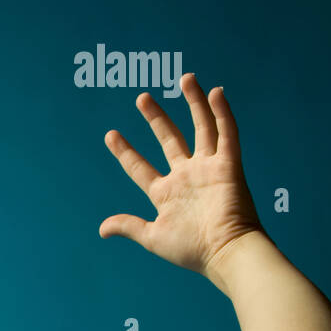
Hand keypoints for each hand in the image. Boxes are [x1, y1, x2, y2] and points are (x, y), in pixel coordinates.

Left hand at [99, 73, 263, 278]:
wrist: (225, 253)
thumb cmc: (190, 250)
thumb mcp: (153, 237)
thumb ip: (129, 226)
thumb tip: (102, 229)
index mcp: (166, 193)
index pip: (140, 167)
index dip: (125, 152)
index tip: (110, 135)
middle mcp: (186, 176)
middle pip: (169, 139)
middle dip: (156, 118)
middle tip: (142, 98)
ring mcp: (208, 169)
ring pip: (201, 127)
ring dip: (194, 102)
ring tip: (185, 78)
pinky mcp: (229, 166)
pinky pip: (227, 133)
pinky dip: (222, 112)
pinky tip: (215, 92)